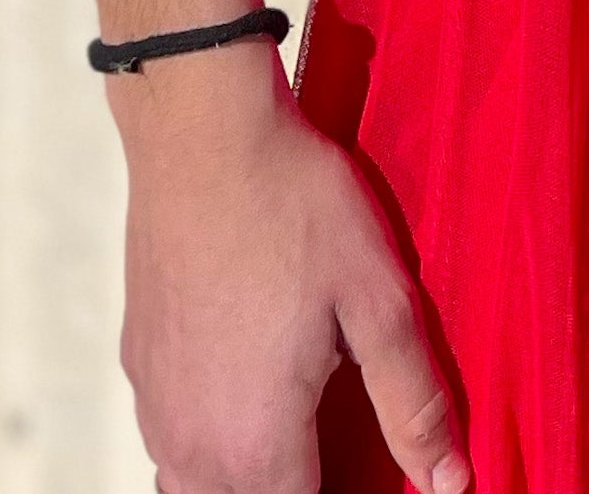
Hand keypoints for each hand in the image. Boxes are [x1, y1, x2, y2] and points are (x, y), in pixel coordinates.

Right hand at [114, 44, 466, 491]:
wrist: (202, 131)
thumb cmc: (292, 203)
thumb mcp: (378, 298)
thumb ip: (413, 402)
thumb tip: (449, 482)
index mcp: (257, 444)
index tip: (368, 474)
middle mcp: (192, 444)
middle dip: (295, 490)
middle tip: (336, 457)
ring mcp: (156, 407)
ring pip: (193, 487)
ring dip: (246, 479)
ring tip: (296, 443)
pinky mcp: (139, 365)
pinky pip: (169, 443)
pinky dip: (208, 444)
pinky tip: (247, 392)